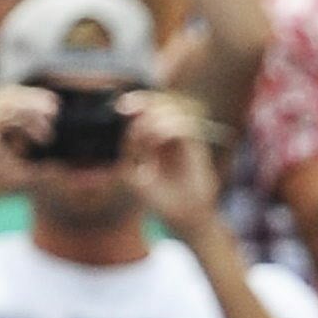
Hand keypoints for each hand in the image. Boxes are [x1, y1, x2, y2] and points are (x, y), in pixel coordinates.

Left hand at [120, 92, 221, 226]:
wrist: (182, 214)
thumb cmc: (158, 197)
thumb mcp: (132, 172)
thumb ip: (130, 148)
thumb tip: (132, 125)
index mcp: (153, 138)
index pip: (147, 111)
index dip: (137, 103)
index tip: (121, 106)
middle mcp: (170, 134)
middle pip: (161, 104)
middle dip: (145, 103)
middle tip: (128, 108)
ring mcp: (184, 138)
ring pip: (173, 111)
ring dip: (153, 119)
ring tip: (145, 139)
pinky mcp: (196, 145)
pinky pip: (185, 126)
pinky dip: (168, 128)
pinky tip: (157, 138)